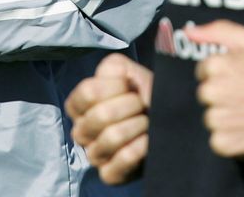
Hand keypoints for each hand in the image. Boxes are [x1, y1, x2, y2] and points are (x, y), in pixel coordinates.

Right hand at [66, 52, 151, 184]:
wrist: (165, 118)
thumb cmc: (141, 95)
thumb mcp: (126, 72)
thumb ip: (112, 67)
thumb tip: (115, 79)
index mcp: (78, 106)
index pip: (87, 93)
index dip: (113, 86)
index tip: (129, 86)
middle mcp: (81, 131)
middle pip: (100, 115)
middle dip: (130, 106)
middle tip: (141, 105)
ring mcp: (94, 155)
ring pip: (111, 138)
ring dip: (137, 125)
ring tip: (146, 122)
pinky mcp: (110, 174)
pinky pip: (121, 161)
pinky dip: (139, 148)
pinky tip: (147, 140)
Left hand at [186, 20, 243, 158]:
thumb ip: (220, 31)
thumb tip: (189, 32)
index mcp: (216, 65)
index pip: (204, 71)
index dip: (224, 75)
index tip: (243, 79)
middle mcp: (212, 91)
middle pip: (206, 95)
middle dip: (223, 96)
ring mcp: (219, 118)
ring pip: (212, 118)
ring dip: (227, 119)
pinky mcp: (227, 142)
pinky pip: (218, 141)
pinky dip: (231, 140)